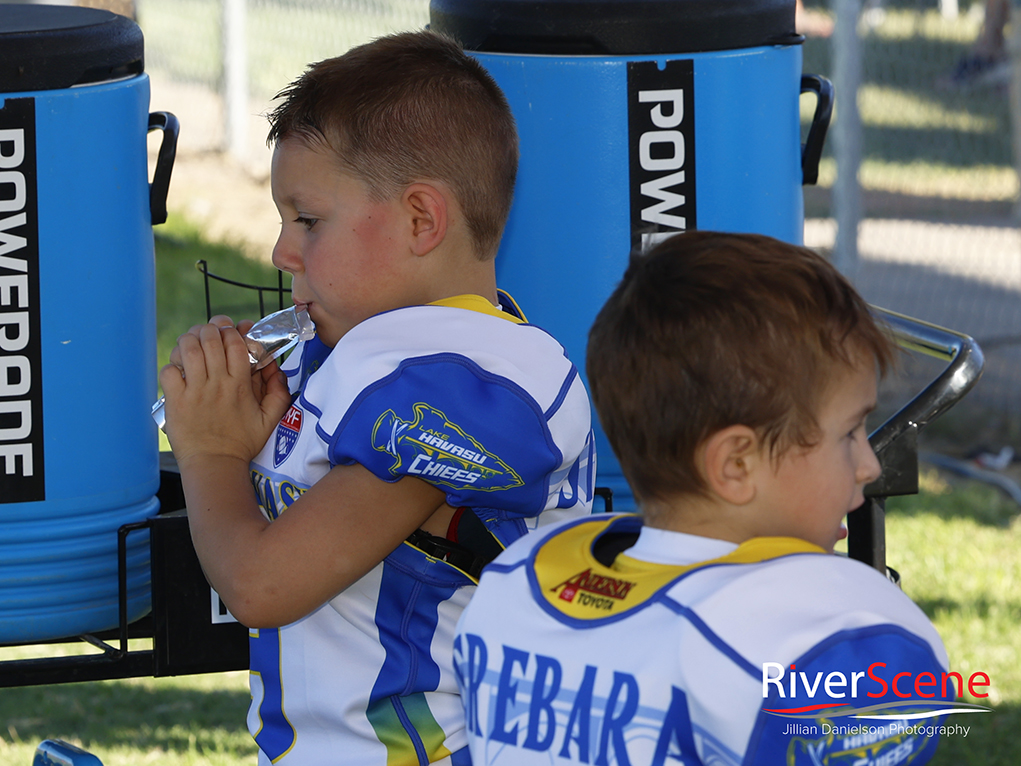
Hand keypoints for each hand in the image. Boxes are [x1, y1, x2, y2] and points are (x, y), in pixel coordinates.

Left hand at [160, 319, 290, 466]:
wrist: (214, 465)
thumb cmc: (241, 443)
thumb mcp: (270, 419)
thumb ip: (279, 392)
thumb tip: (276, 368)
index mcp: (240, 385)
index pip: (235, 343)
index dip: (230, 330)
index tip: (229, 331)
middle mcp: (217, 384)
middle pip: (210, 339)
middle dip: (209, 329)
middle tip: (209, 334)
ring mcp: (194, 392)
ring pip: (187, 349)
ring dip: (189, 340)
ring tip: (192, 344)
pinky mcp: (175, 401)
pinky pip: (169, 371)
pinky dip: (172, 365)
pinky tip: (178, 370)